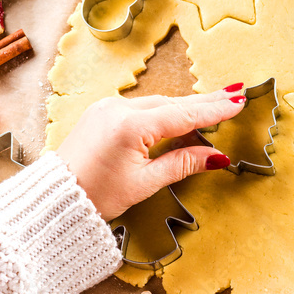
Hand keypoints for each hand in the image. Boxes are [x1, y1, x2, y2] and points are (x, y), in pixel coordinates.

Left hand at [56, 86, 244, 220]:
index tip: (237, 102)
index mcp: (131, 125)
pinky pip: (141, 106)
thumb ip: (182, 164)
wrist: (56, 198)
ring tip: (214, 104)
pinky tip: (179, 112)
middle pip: (172, 103)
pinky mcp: (102, 112)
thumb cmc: (96, 194)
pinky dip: (163, 110)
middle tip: (234, 94)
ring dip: (184, 106)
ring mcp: (108, 107)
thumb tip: (216, 157)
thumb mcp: (145, 183)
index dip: (213, 111)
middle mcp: (119, 108)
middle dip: (205, 102)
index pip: (183, 115)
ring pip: (157, 103)